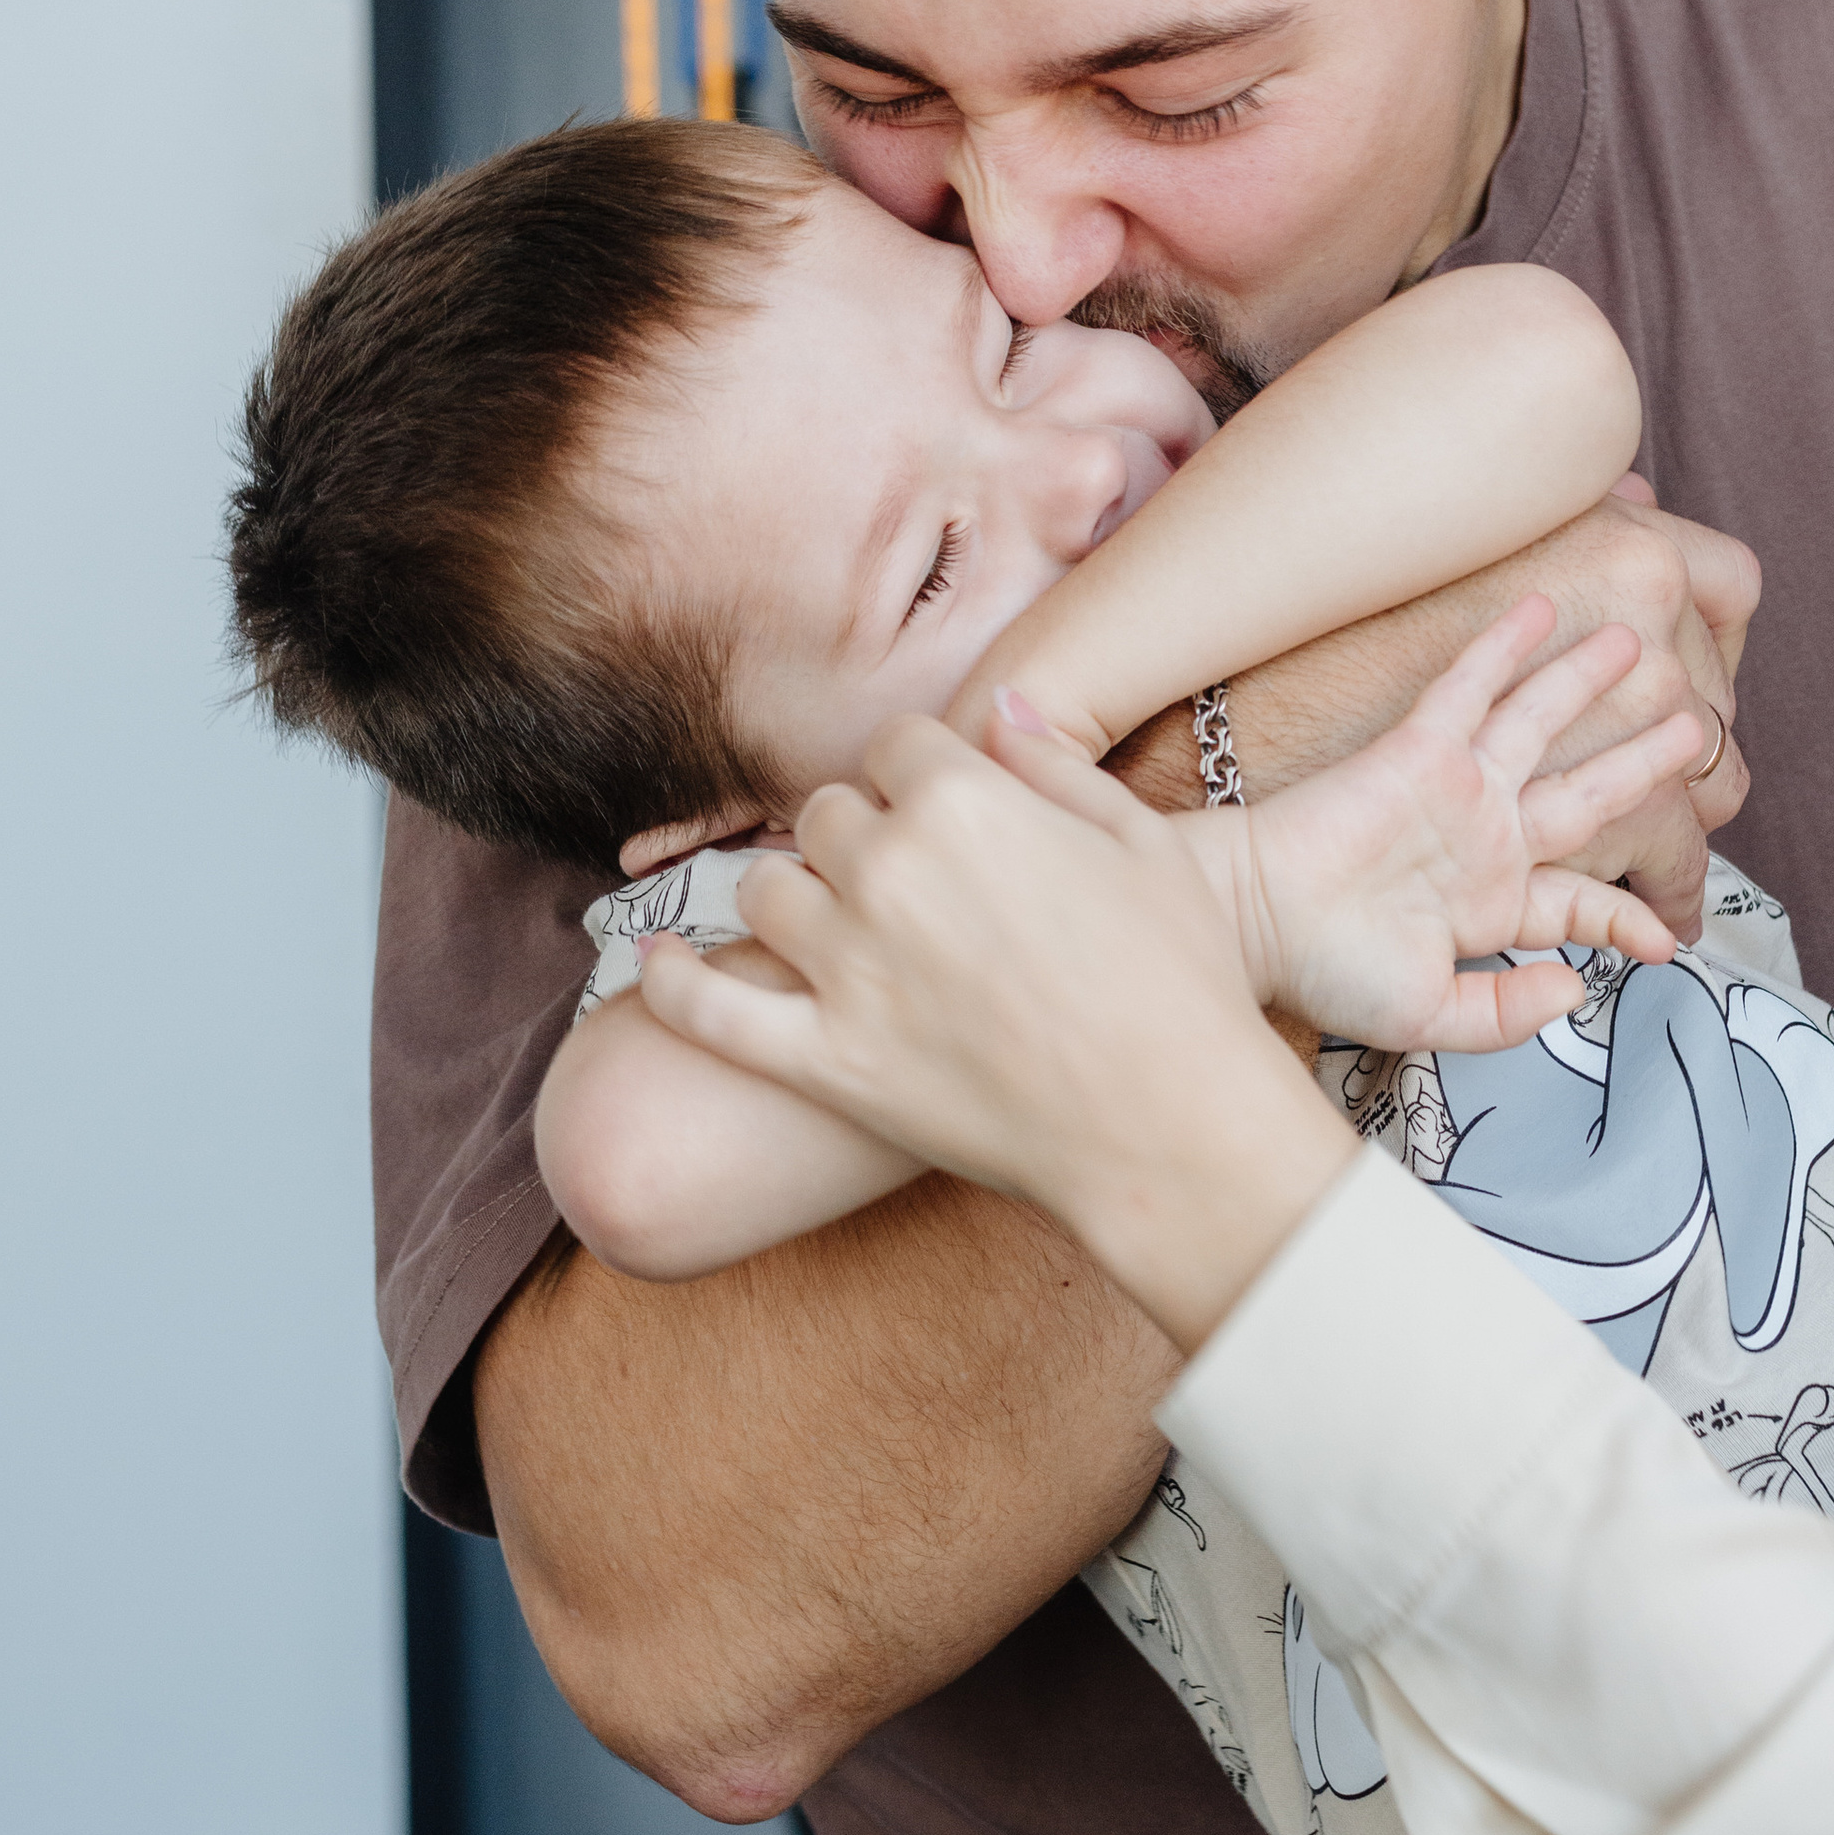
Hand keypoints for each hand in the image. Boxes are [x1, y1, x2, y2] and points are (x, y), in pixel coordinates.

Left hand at [634, 719, 1356, 1349]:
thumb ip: (1057, 763)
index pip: (896, 746)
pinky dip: (668, 980)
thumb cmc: (1179, 982)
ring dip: (796, 895)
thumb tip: (999, 706)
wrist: (1169, 1128)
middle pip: (828, 814)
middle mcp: (888, 869)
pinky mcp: (823, 1059)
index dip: (922, 778)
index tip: (947, 812)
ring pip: (767, 890)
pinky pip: (709, 1009)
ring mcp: (846, 967)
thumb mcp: (1142, 842)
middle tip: (911, 885)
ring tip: (835, 924)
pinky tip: (653, 958)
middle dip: (863, 835)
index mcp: (965, 799)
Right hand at [1189, 595, 1708, 1049]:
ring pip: (1540, 724)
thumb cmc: (1325, 971)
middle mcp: (1484, 839)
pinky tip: (1537, 607)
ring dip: (1586, 682)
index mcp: (1489, 905)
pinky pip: (1470, 688)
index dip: (1625, 915)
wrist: (1257, 922)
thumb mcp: (1430, 1016)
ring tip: (1637, 646)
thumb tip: (1575, 990)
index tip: (1668, 941)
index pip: (1576, 902)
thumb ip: (1506, 1013)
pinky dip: (1503, 648)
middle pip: (1584, 795)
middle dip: (1640, 766)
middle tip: (1696, 736)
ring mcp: (1455, 790)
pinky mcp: (1418, 752)